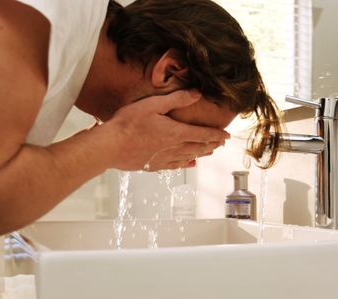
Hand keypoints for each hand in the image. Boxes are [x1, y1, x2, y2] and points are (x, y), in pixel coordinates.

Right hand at [102, 90, 229, 170]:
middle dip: (212, 144)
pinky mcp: (153, 165)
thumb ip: (176, 99)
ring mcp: (164, 158)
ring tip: (210, 151)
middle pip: (198, 147)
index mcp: (176, 133)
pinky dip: (185, 164)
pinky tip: (189, 163)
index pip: (203, 134)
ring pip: (189, 157)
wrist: (110, 147)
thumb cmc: (128, 124)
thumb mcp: (153, 104)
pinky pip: (175, 165)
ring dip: (201, 154)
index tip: (227, 135)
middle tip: (222, 143)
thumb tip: (197, 94)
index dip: (216, 134)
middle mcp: (173, 148)